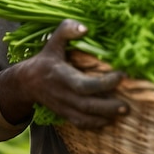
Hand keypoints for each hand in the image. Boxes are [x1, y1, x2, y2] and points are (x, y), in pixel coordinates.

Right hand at [0, 19, 127, 128]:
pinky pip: (80, 124)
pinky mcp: (65, 114)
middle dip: (108, 107)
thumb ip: (67, 30)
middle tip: (127, 105)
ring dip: (105, 118)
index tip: (122, 75)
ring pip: (85, 118)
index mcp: (61, 76)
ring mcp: (64, 107)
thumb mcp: (53, 41)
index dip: (104, 83)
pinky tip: (111, 121)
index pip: (84, 85)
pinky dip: (96, 125)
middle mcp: (63, 94)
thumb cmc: (45, 59)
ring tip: (124, 113)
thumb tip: (85, 28)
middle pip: (87, 106)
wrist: (26, 83)